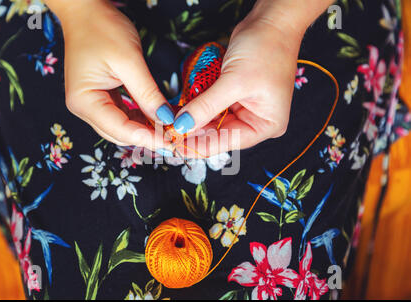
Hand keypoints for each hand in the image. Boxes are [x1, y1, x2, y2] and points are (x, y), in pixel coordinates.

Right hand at [46, 0, 174, 150]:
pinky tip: (157, 117)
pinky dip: (139, 119)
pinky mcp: (100, 98)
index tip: (173, 142)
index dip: (148, 138)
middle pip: (119, 134)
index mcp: (84, 101)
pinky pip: (122, 116)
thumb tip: (166, 119)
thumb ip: (147, 94)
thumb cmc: (101, 28)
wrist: (85, 10)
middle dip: (147, 137)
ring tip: (170, 130)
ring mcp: (90, 104)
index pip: (120, 130)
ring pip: (122, 128)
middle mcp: (84, 108)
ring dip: (145, 130)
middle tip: (175, 138)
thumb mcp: (129, 61)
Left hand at [173, 0, 332, 156]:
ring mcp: (244, 108)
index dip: (199, 146)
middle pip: (218, 134)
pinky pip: (211, 107)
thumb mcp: (234, 81)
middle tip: (165, 134)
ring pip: (211, 122)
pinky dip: (195, 108)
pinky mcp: (233, 96)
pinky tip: (178, 111)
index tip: (174, 146)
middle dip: (193, 133)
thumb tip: (181, 126)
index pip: (227, 142)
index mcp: (267, 125)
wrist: (272, 20)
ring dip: (191, 121)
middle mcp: (256, 121)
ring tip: (168, 125)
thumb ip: (206, 107)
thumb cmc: (265, 49)